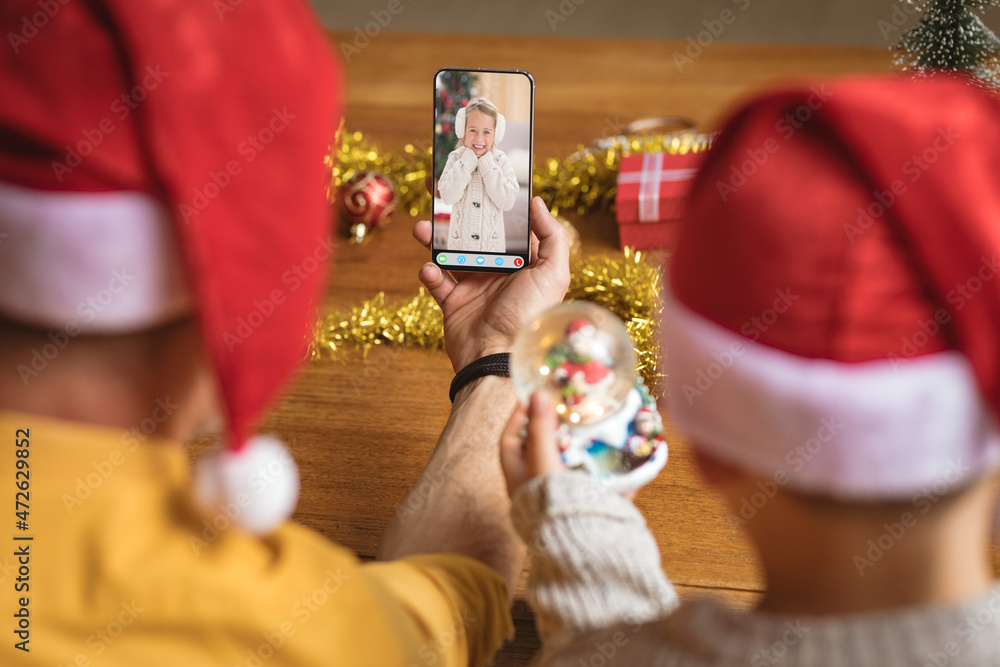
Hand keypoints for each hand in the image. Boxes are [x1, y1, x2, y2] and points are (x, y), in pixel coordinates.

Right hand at [413, 196, 569, 372]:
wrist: (496, 357)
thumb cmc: (529, 317)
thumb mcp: (553, 274)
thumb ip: (552, 236)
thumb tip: (538, 202)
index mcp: (523, 263)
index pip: (509, 227)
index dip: (496, 205)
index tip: (481, 182)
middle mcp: (499, 272)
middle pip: (476, 235)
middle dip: (458, 216)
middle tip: (441, 194)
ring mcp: (475, 287)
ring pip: (450, 253)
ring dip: (435, 238)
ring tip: (423, 229)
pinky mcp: (454, 303)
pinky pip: (437, 281)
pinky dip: (429, 272)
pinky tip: (429, 268)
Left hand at [500, 390, 641, 499]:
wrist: (584, 546)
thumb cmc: (553, 503)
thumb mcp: (542, 462)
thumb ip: (541, 430)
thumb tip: (537, 395)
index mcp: (519, 478)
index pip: (511, 439)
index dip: (520, 415)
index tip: (535, 393)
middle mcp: (540, 486)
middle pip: (544, 448)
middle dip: (558, 426)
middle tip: (571, 403)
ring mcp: (567, 495)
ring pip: (577, 462)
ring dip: (588, 443)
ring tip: (598, 419)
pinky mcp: (595, 503)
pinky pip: (606, 480)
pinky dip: (617, 465)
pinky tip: (627, 447)